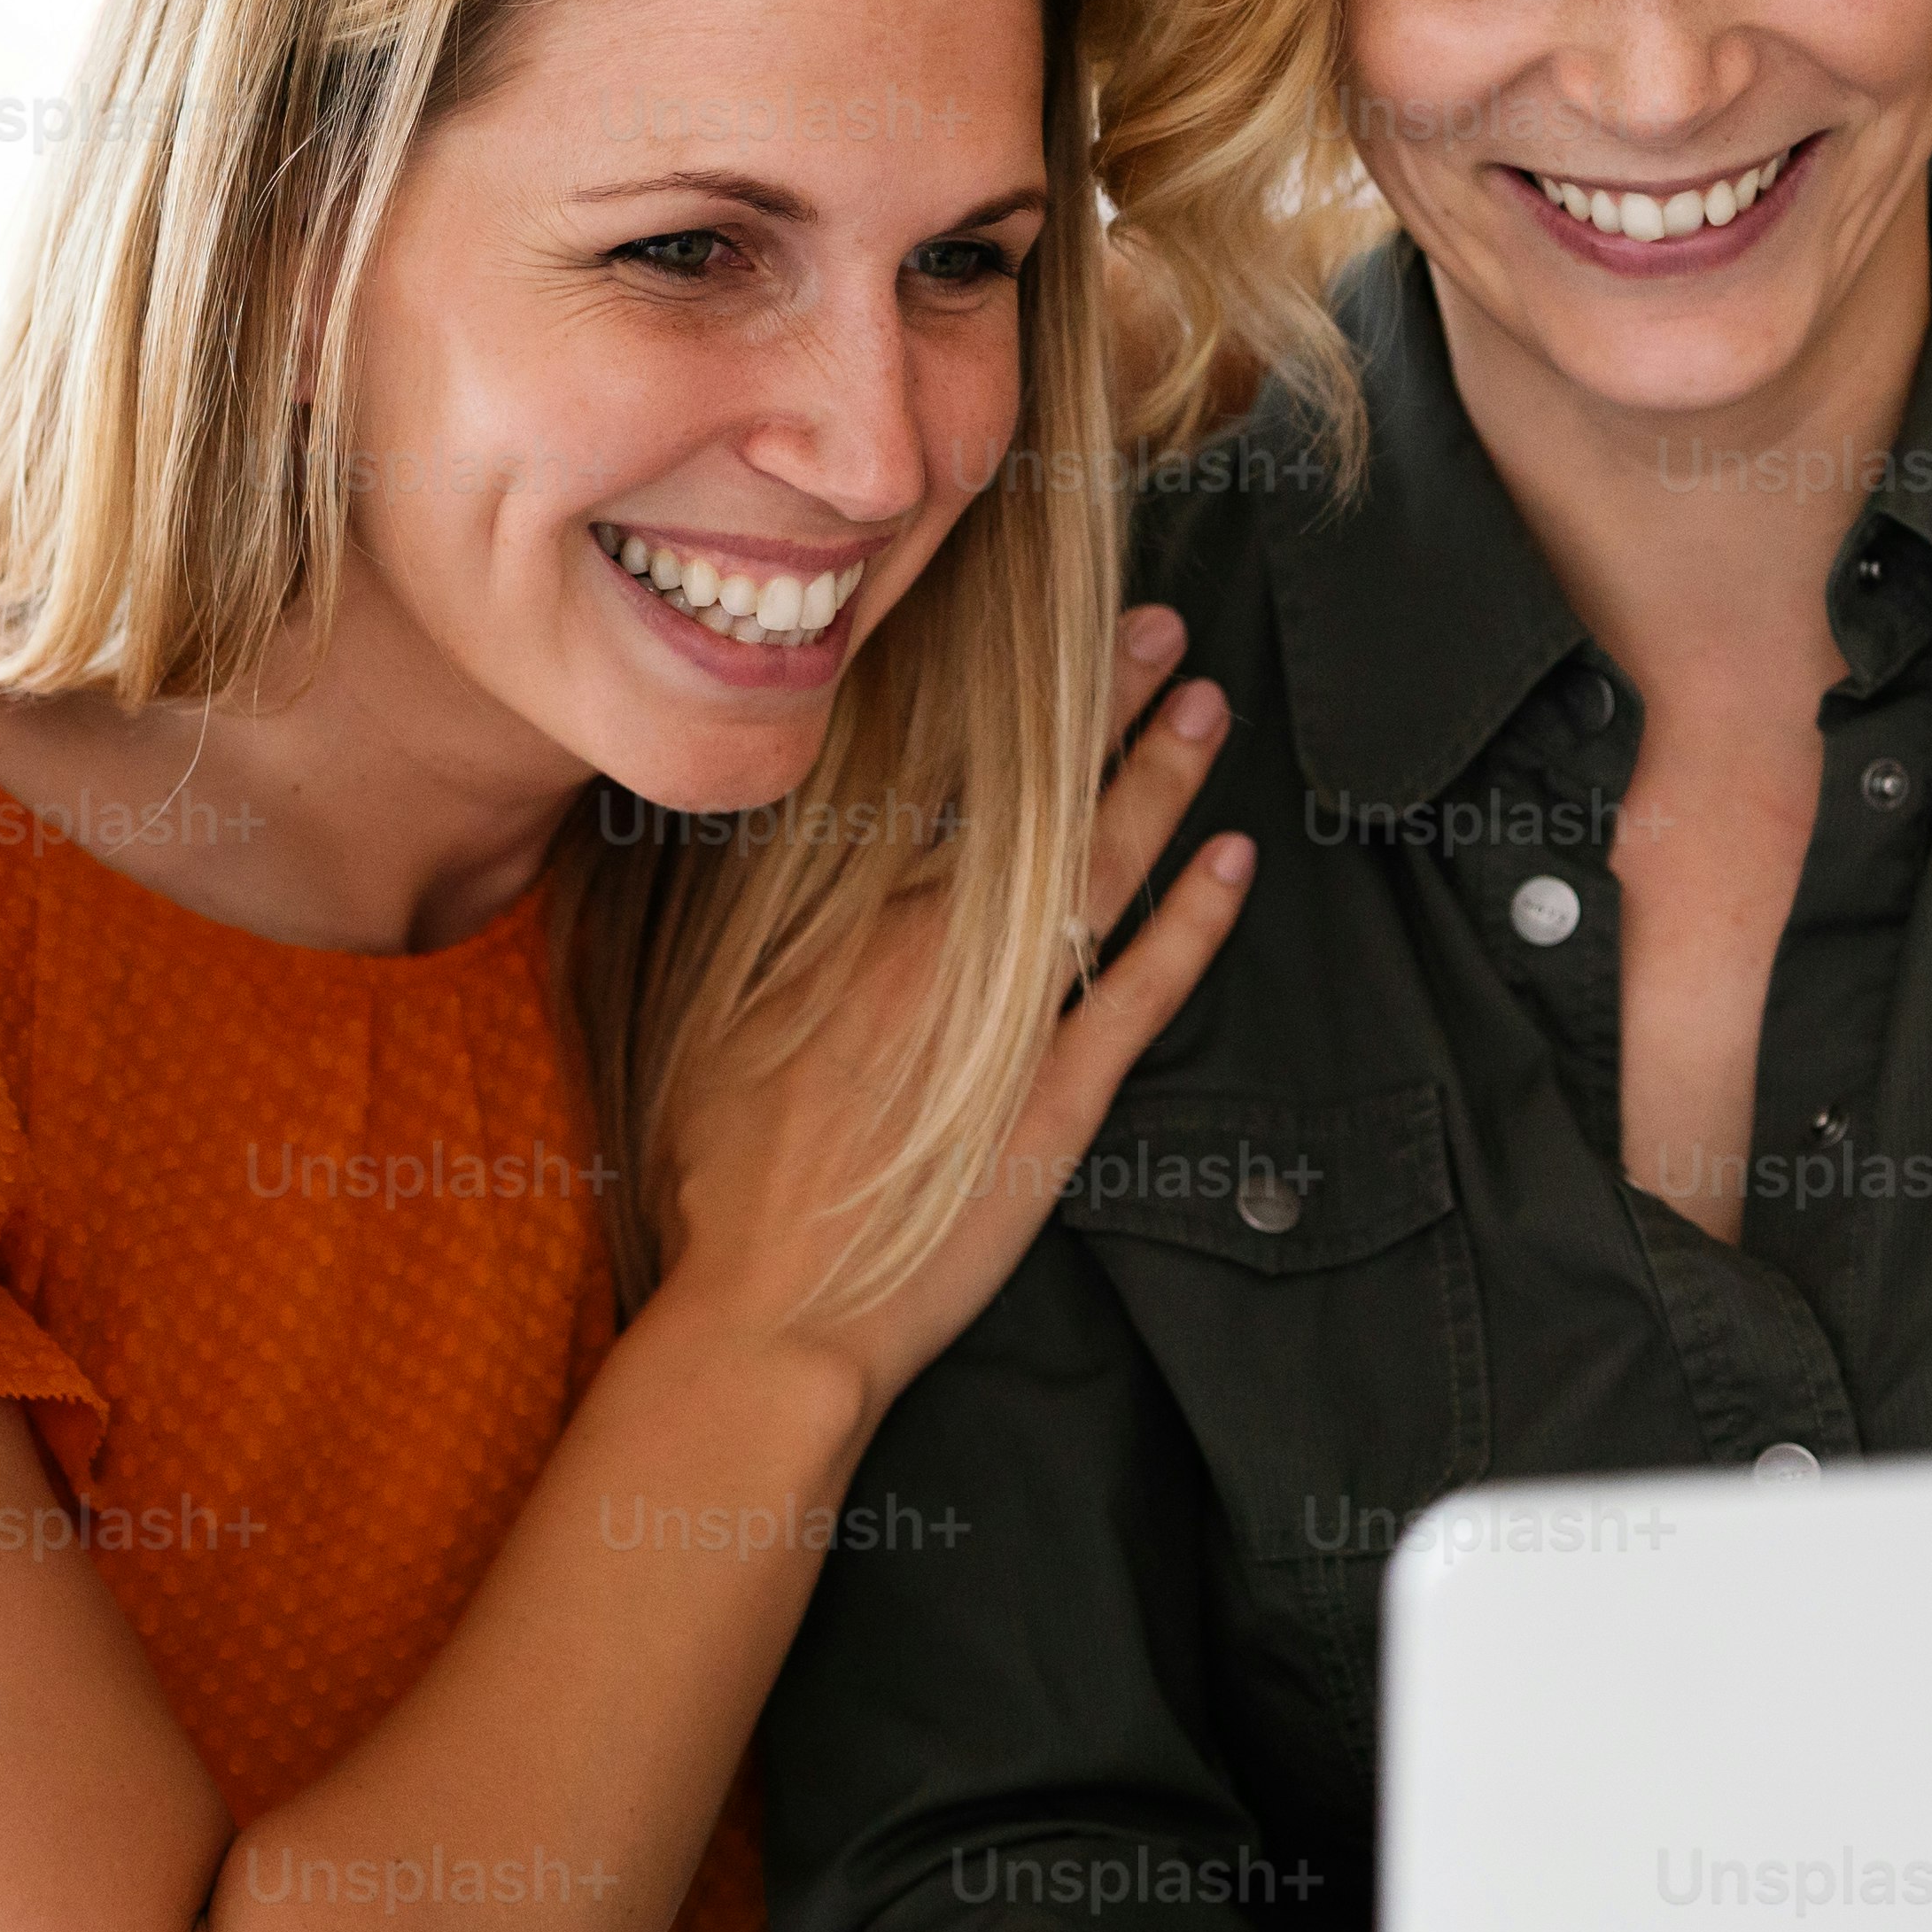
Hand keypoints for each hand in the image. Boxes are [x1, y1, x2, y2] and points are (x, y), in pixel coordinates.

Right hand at [652, 606, 1253, 1416]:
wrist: (772, 1308)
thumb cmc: (717, 1183)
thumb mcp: (700, 1023)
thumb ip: (745, 929)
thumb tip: (760, 844)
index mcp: (833, 917)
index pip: (921, 770)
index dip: (983, 691)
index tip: (1025, 624)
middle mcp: (922, 942)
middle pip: (1023, 792)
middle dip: (1094, 700)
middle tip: (1153, 623)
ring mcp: (998, 1017)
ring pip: (1092, 868)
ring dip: (1156, 780)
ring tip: (1204, 705)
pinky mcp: (1056, 1096)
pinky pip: (1140, 988)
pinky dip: (1192, 922)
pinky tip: (1232, 861)